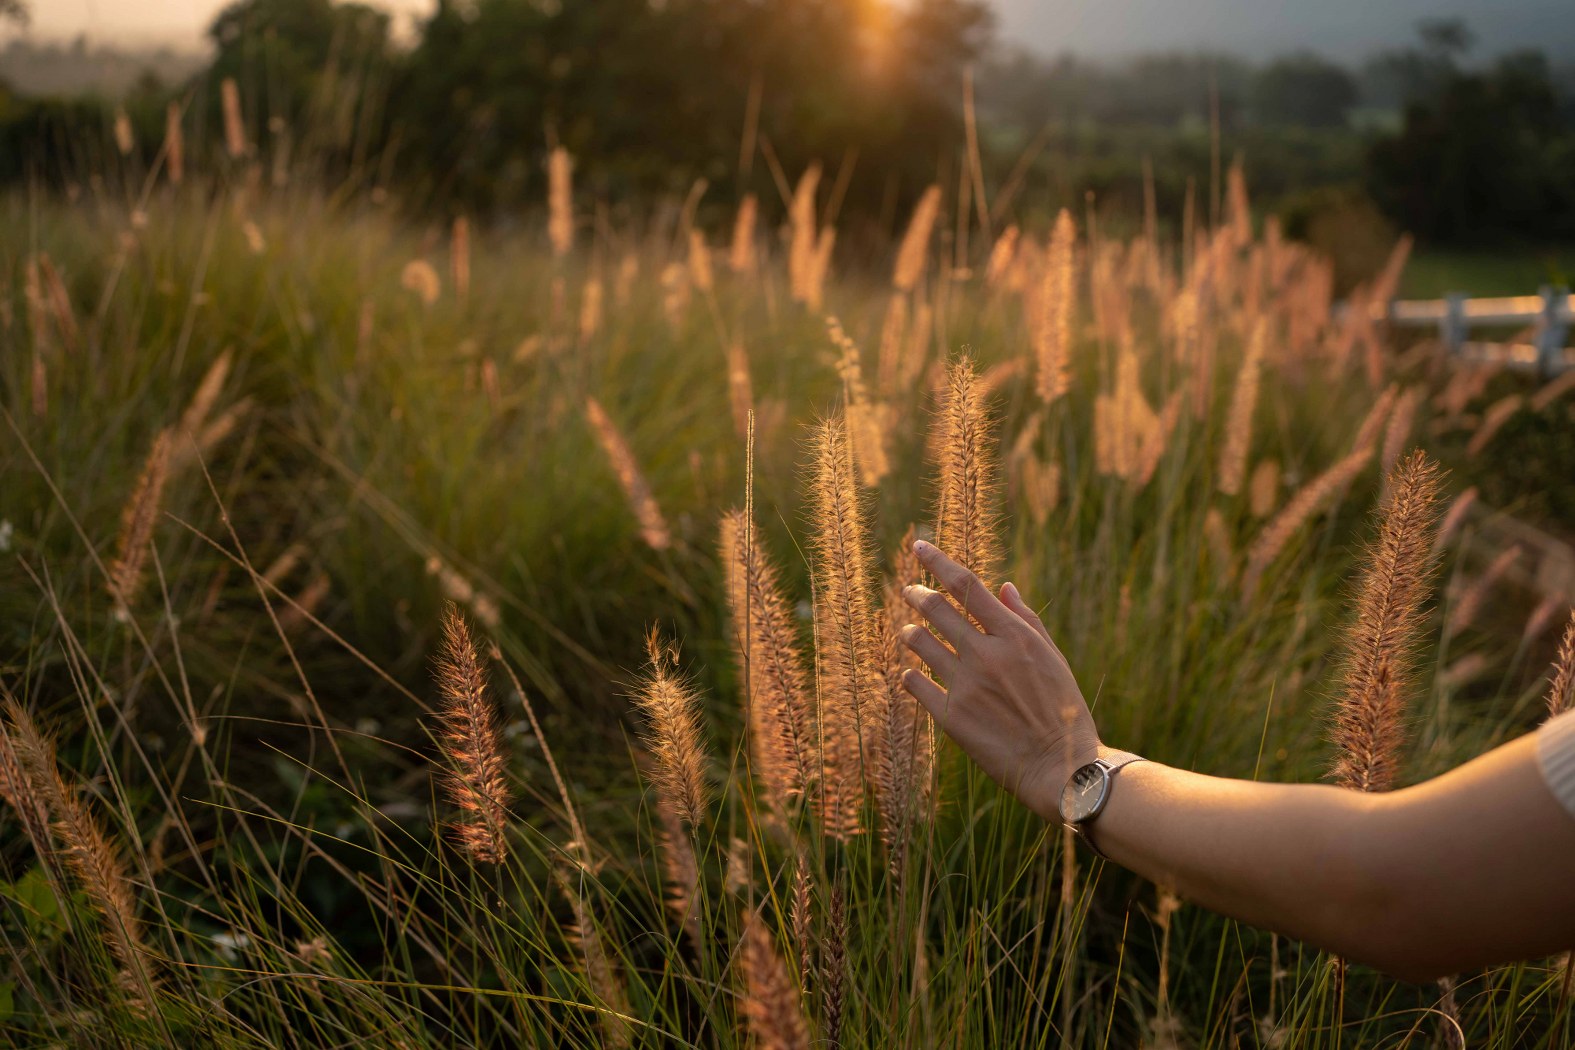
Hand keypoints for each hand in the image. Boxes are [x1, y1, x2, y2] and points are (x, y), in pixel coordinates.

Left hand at [898, 540, 1099, 821]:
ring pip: (919, 642)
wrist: (1061, 768)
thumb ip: (1024, 620)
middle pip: (936, 608)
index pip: (966, 585)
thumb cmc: (1062, 710)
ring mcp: (966, 685)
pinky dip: (910, 672)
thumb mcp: (1052, 658)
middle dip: (917, 594)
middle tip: (910, 592)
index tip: (919, 546)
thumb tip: (1002, 587)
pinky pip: (915, 683)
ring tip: (909, 631)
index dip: (938, 562)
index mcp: (1014, 635)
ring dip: (910, 631)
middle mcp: (986, 654)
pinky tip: (912, 672)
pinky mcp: (951, 716)